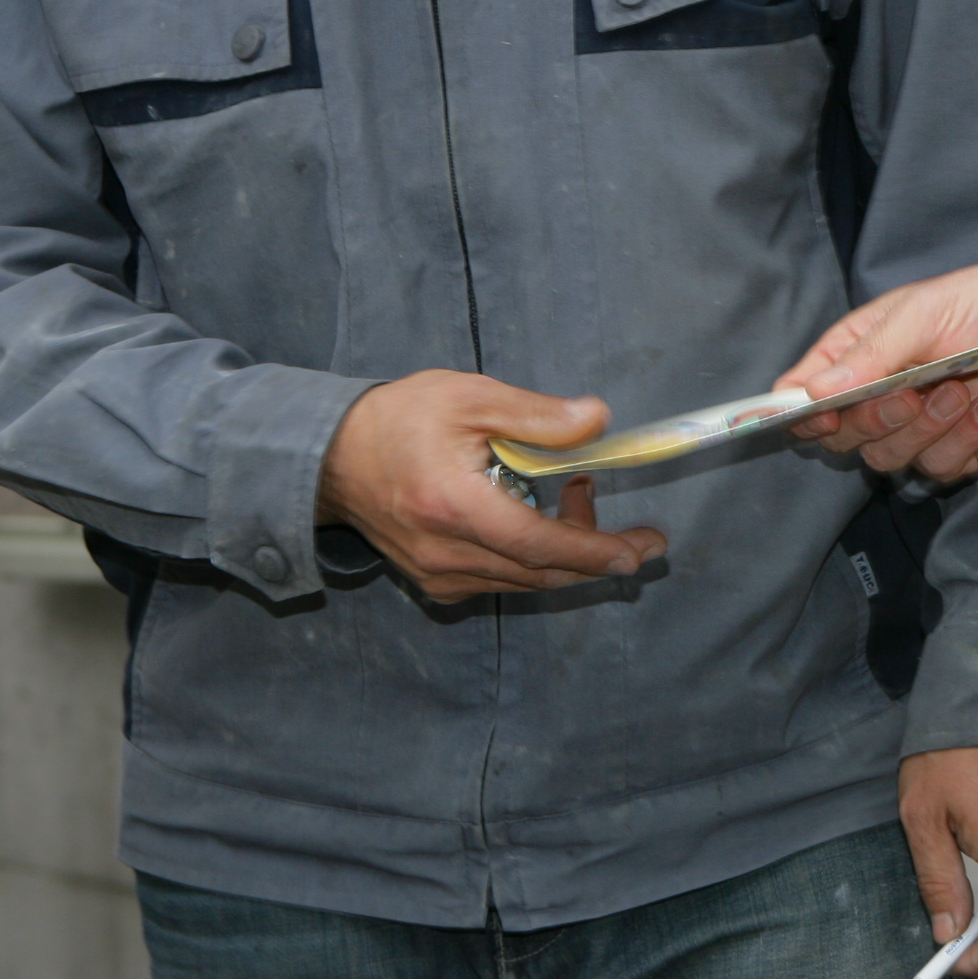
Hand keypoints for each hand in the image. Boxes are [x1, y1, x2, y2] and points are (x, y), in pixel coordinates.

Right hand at [316, 370, 667, 601]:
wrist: (331, 457)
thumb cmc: (401, 418)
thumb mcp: (471, 397)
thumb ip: (537, 415)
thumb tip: (598, 421)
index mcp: (453, 506)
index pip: (535, 543)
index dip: (592, 550)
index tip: (638, 551)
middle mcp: (444, 553)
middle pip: (539, 572)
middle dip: (599, 557)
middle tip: (646, 538)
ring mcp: (436, 574)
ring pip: (523, 580)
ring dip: (567, 551)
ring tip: (583, 496)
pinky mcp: (434, 581)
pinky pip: (501, 581)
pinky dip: (536, 558)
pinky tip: (546, 517)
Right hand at [779, 263, 977, 486]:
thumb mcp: (923, 313)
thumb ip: (871, 355)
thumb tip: (813, 393)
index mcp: (856, 354)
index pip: (800, 395)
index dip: (800, 414)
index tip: (826, 416)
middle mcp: (876, 395)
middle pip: (841, 439)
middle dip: (877, 421)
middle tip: (912, 393)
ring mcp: (914, 427)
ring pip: (888, 460)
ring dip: (929, 429)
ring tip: (963, 389)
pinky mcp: (954, 451)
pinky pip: (939, 469)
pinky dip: (967, 440)